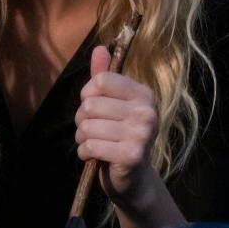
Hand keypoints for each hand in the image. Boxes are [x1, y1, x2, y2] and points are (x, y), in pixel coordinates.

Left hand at [74, 44, 158, 219]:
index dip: (87, 95)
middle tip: (92, 130)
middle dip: (81, 120)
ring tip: (93, 143)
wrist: (132, 178)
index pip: (100, 81)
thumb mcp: (112, 104)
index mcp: (144, 94)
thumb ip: (104, 77)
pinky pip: (90, 146)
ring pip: (87, 127)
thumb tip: (100, 48)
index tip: (94, 107)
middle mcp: (147, 111)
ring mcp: (142, 134)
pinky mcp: (131, 155)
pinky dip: (84, 153)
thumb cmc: (118, 135)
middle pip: (89, 105)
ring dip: (82, 138)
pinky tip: (94, 156)